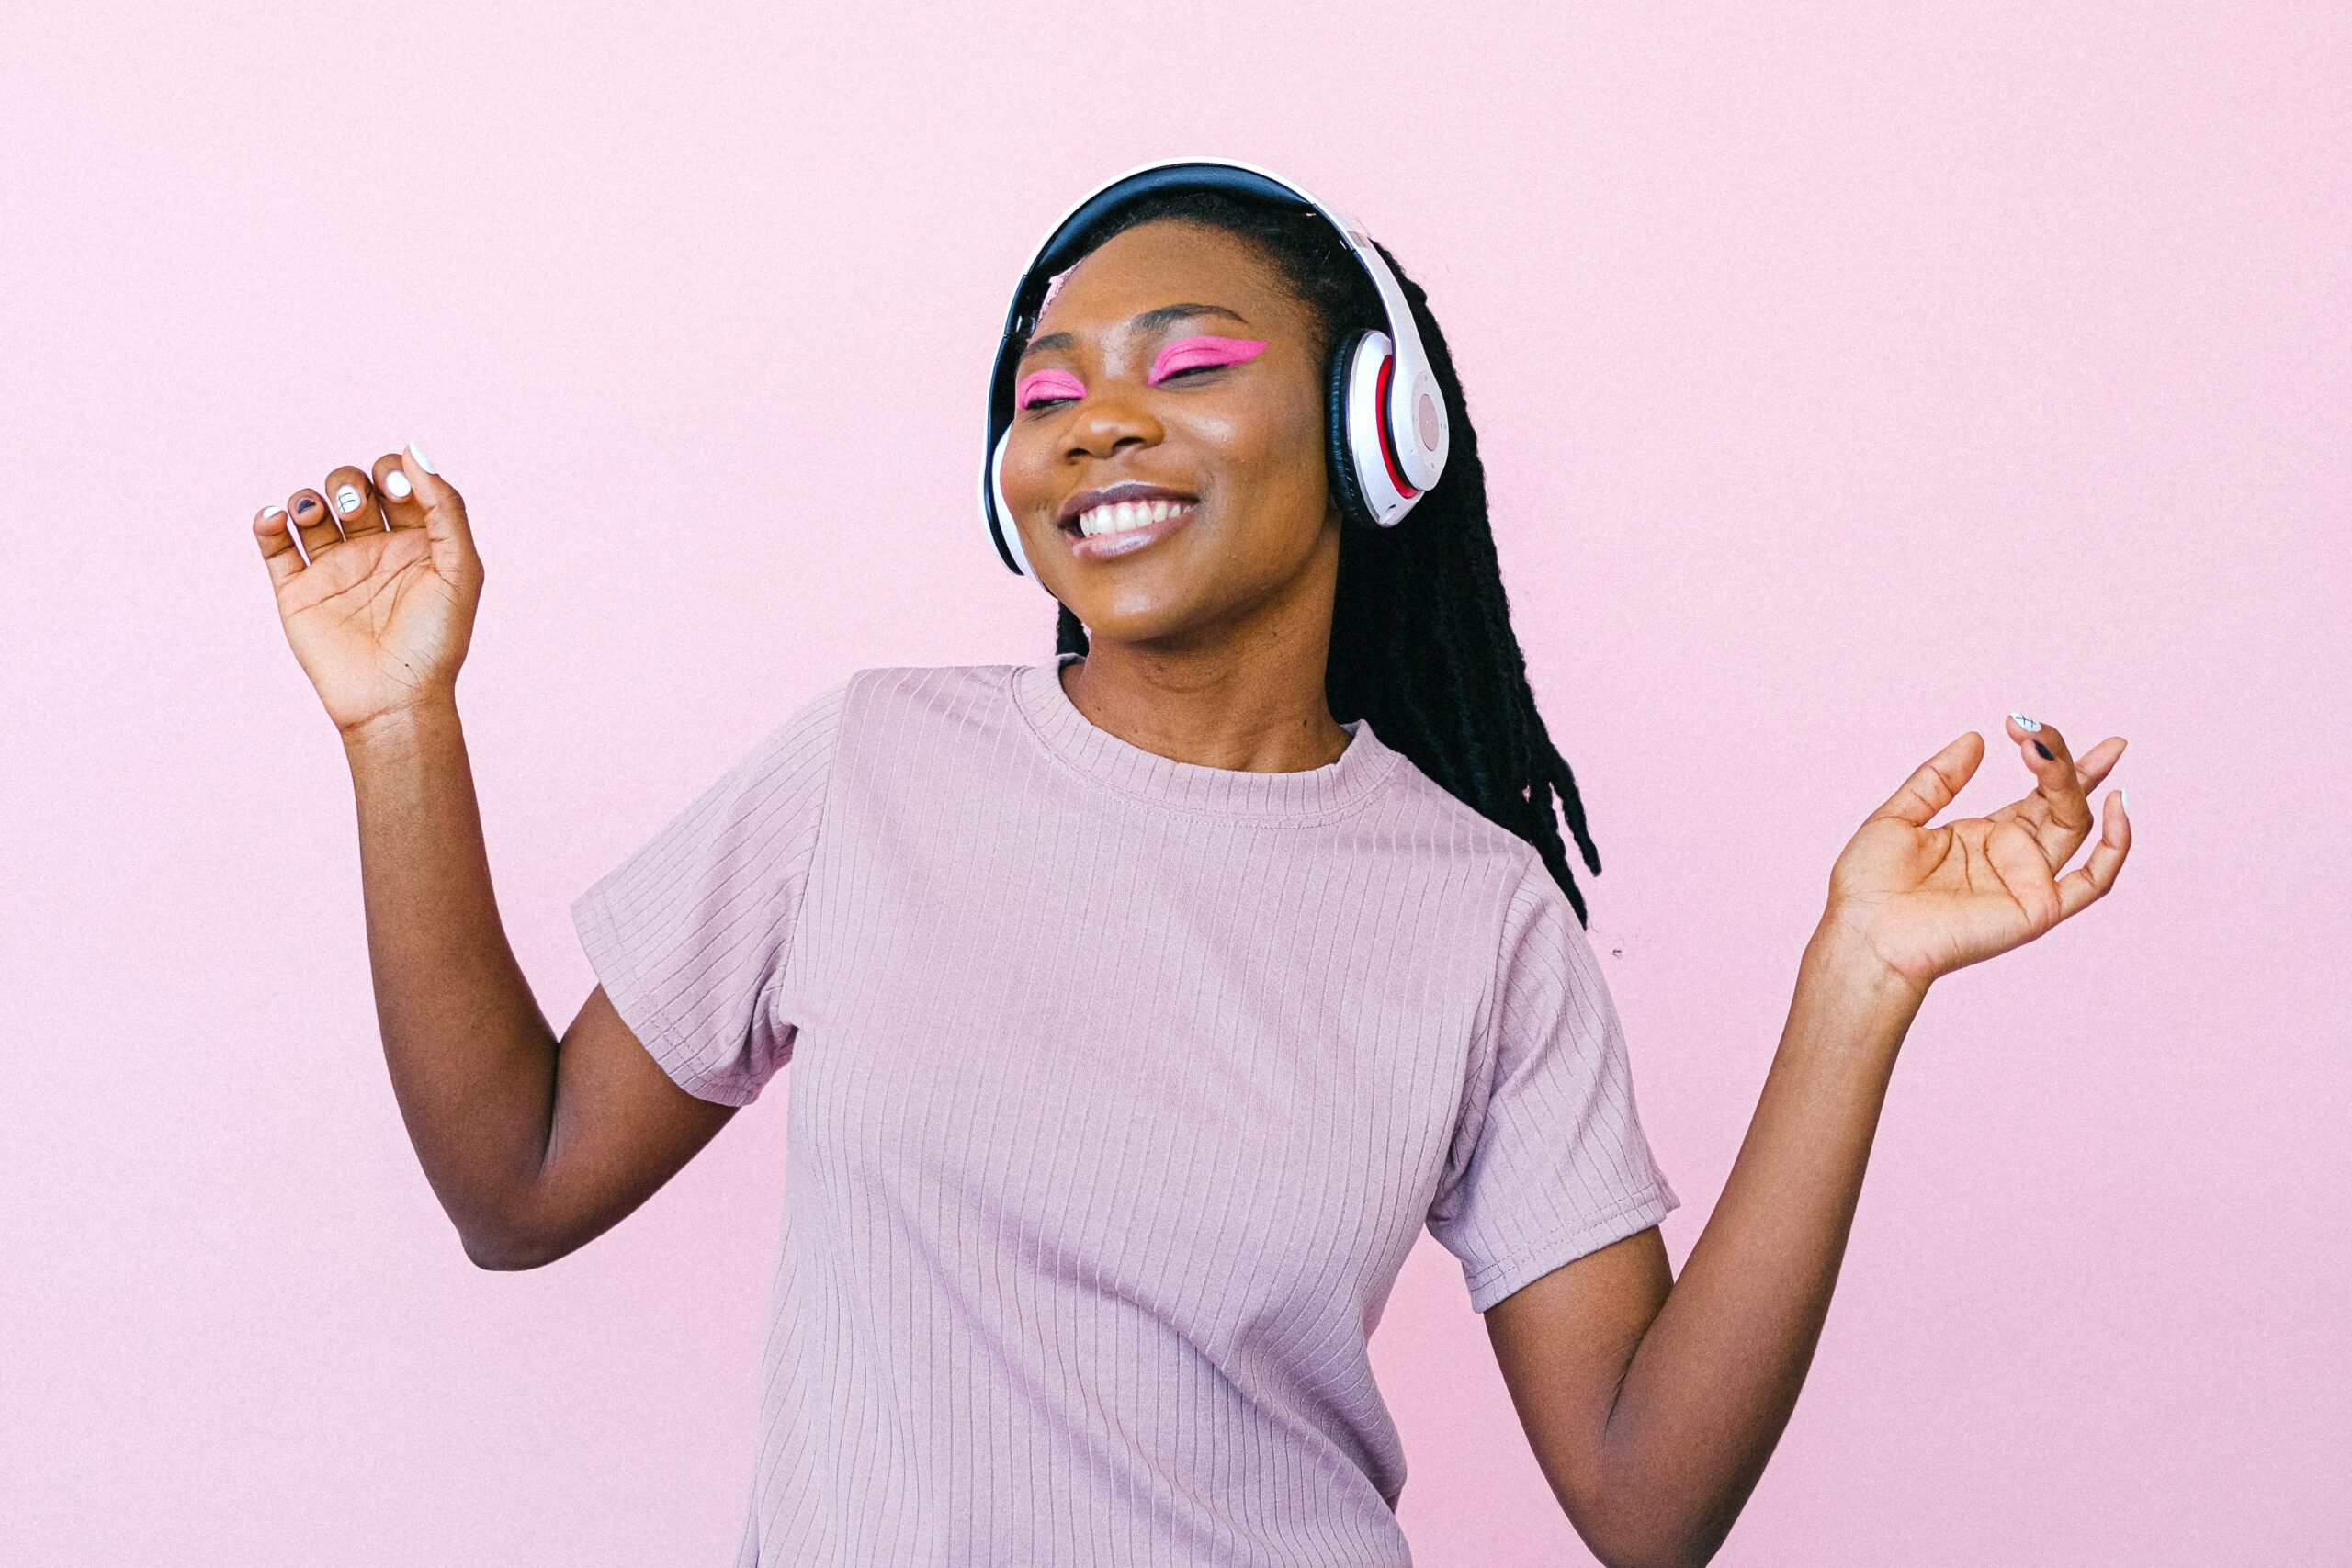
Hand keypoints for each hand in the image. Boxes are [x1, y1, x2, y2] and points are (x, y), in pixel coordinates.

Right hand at [253, 447, 480, 735]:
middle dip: (350, 483)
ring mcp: (333, 569)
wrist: (395, 699)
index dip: (393, 473)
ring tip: (313, 515)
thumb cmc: (436, 640)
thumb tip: (412, 450)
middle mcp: (373, 550)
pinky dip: (267, 521)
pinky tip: (276, 518)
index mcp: (415, 542)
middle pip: (350, 486)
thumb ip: (446, 507)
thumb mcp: (461, 569)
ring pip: (311, 508)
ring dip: (309, 497)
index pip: (396, 481)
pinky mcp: (296, 590)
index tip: (398, 493)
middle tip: (358, 509)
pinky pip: (272, 544)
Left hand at [1823, 716, 2132, 992]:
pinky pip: (2093, 881)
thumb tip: (1976, 737)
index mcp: (1984, 836)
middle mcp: (2013, 857)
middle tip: (2037, 730)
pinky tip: (2118, 804)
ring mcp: (2028, 881)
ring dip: (2070, 784)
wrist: (1864, 934)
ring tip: (2041, 750)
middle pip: (2062, 802)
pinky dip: (2116, 846)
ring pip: (2074, 825)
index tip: (2029, 724)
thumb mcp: (1898, 816)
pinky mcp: (2038, 908)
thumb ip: (1938, 778)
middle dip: (2063, 761)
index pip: (2038, 791)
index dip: (2049, 755)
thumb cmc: (1869, 886)